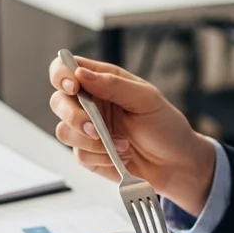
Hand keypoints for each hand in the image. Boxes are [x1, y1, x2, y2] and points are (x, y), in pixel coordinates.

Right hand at [48, 55, 215, 211]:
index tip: (72, 86)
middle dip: (73, 116)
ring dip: (92, 141)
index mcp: (102, 82)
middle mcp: (90, 104)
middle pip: (58, 101)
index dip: (61, 74)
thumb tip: (82, 73)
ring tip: (122, 145)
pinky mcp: (88, 154)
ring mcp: (87, 130)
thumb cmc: (165, 126)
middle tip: (95, 128)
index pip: (67, 69)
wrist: (175, 163)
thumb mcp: (146, 99)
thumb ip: (114, 85)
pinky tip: (120, 156)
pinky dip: (101, 157)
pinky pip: (79, 155)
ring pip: (64, 131)